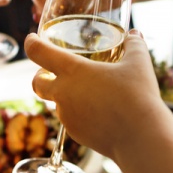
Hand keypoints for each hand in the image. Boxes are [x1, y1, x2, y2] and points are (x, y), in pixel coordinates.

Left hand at [24, 31, 163, 155]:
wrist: (141, 138)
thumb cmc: (139, 96)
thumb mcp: (139, 63)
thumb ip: (134, 44)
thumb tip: (135, 34)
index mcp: (73, 70)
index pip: (38, 52)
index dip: (32, 43)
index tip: (31, 40)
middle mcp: (63, 93)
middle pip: (36, 83)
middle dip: (40, 76)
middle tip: (52, 71)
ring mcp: (67, 116)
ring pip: (58, 103)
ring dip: (66, 96)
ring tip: (90, 92)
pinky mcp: (76, 134)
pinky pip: (73, 120)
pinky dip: (81, 114)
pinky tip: (100, 113)